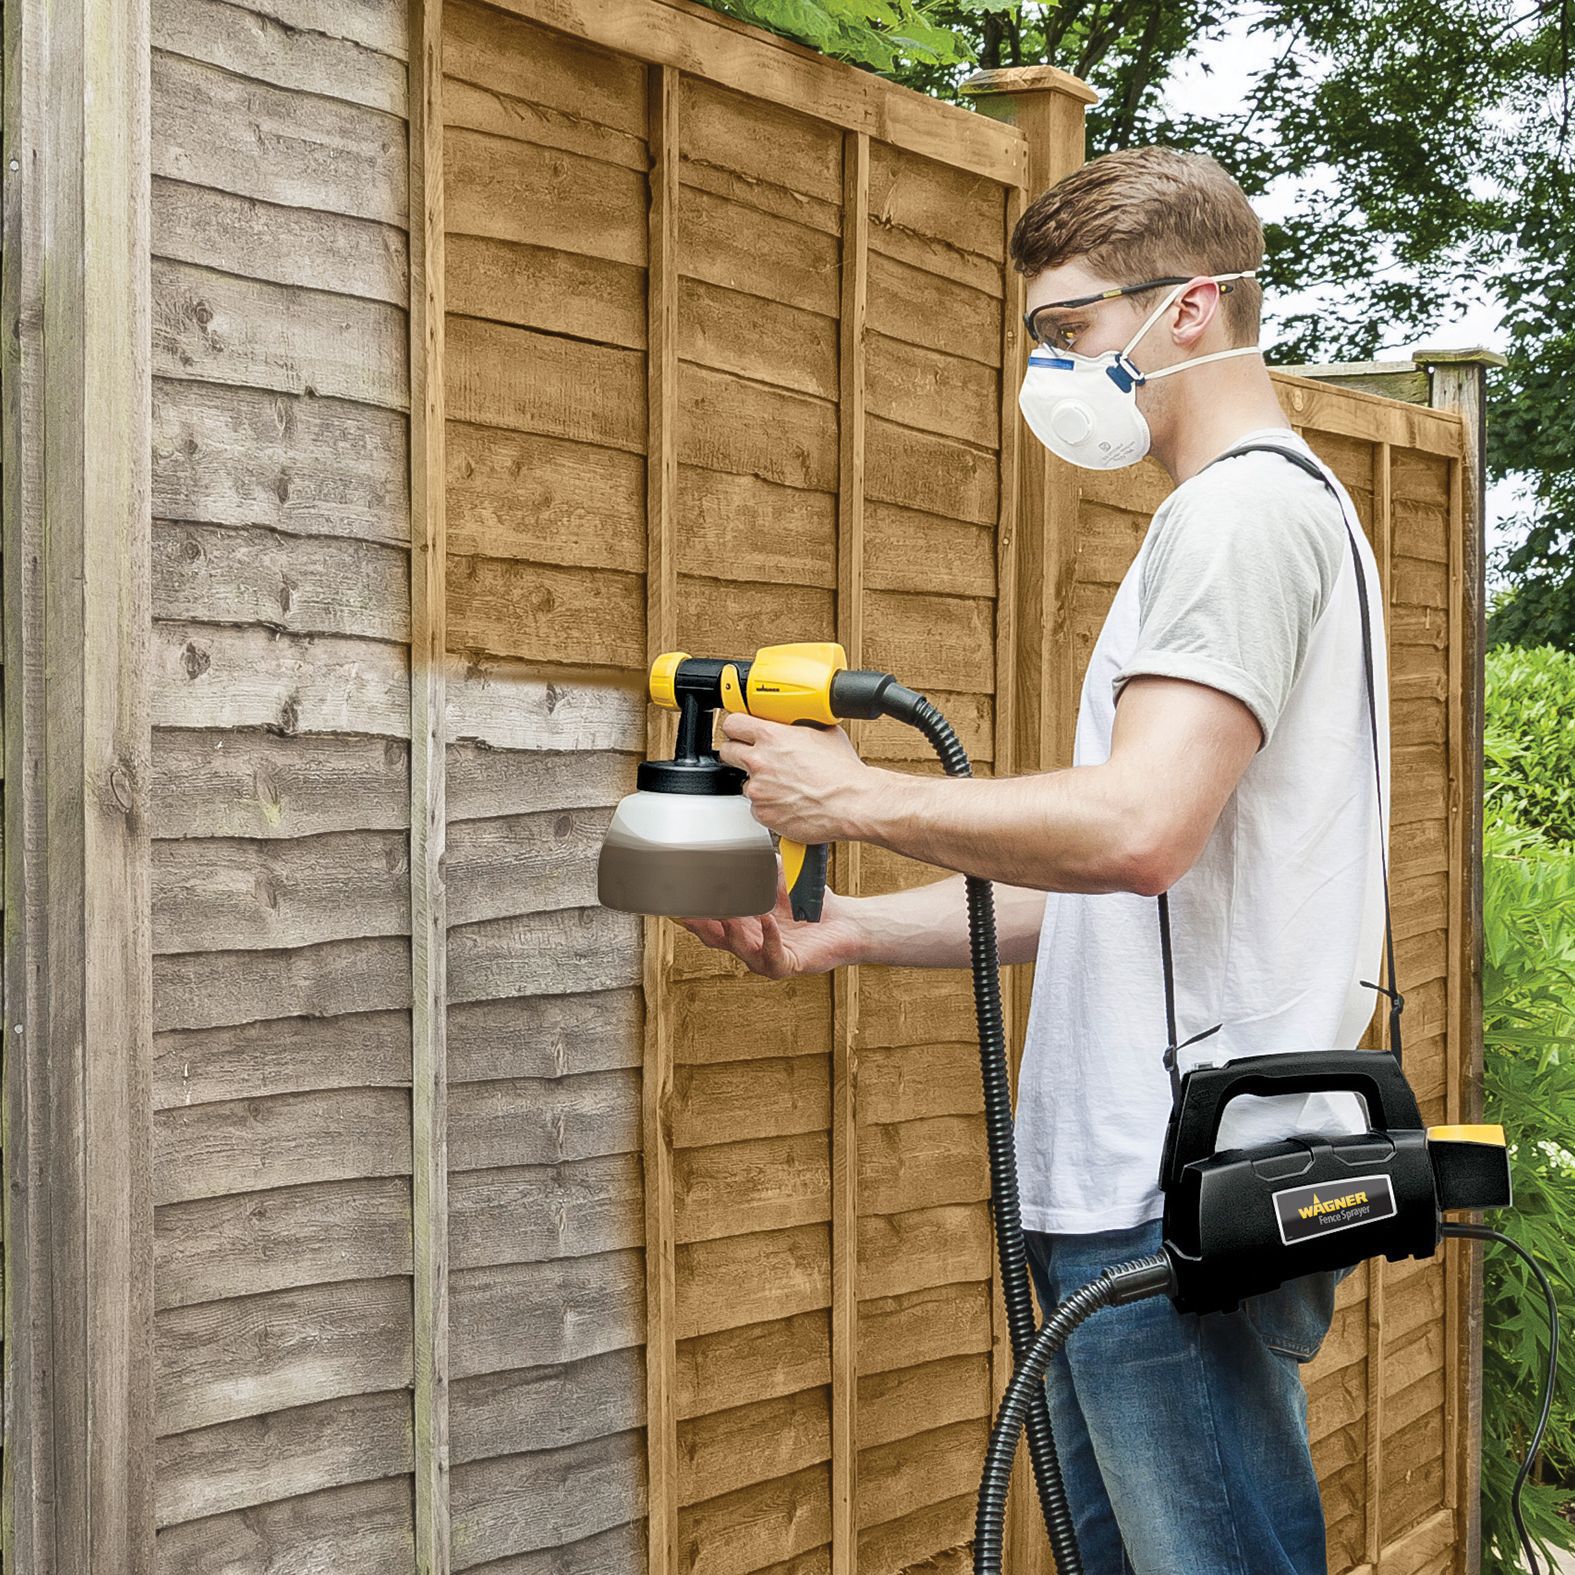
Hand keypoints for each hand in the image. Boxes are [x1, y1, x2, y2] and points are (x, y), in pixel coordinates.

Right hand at [676, 856, 864, 979]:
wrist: (843, 923)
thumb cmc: (808, 905)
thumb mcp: (779, 879)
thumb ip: (760, 865)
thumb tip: (743, 842)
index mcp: (741, 927)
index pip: (708, 924)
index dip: (691, 915)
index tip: (676, 901)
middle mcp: (748, 945)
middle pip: (716, 938)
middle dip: (702, 925)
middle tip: (690, 909)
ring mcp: (765, 957)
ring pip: (740, 948)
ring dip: (732, 930)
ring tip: (727, 912)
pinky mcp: (787, 964)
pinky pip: (773, 954)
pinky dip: (769, 937)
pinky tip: (767, 921)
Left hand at [715, 712, 879, 843]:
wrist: (853, 803)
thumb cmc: (843, 772)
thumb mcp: (824, 732)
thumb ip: (799, 726)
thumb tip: (797, 721)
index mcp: (771, 736)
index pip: (733, 723)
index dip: (736, 727)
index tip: (740, 731)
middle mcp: (759, 761)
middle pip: (727, 752)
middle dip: (738, 753)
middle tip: (753, 757)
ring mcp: (758, 789)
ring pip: (746, 783)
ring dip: (760, 783)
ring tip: (786, 786)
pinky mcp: (763, 813)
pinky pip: (757, 807)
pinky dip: (769, 806)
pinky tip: (789, 802)